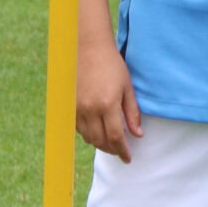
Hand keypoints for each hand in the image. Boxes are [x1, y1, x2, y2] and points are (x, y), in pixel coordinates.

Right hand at [78, 39, 142, 160]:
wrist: (88, 48)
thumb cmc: (112, 65)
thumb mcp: (127, 87)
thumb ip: (132, 113)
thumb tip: (137, 135)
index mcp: (108, 104)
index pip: (115, 137)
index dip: (122, 151)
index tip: (128, 158)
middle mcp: (90, 109)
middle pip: (100, 141)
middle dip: (111, 150)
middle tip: (120, 151)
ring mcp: (77, 108)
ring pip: (88, 137)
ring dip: (100, 144)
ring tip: (110, 143)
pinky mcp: (70, 105)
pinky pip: (78, 128)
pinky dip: (88, 134)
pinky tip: (97, 131)